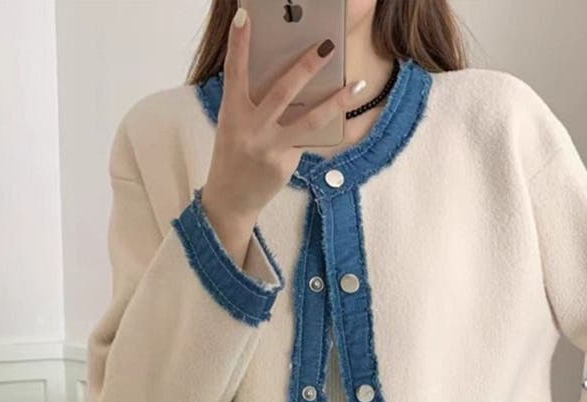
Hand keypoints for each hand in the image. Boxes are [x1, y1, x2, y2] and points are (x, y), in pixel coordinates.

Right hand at [202, 7, 365, 226]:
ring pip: (308, 119)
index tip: (244, 16)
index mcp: (232, 112)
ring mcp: (269, 147)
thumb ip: (253, 103)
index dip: (238, 44)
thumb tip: (291, 81)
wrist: (230, 199)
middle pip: (282, 91)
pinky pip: (309, 139)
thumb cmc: (234, 155)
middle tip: (327, 45)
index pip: (234, 72)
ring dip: (336, 101)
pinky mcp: (285, 163)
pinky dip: (325, 127)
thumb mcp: (234, 125)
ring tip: (356, 85)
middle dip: (306, 66)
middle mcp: (250, 128)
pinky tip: (342, 115)